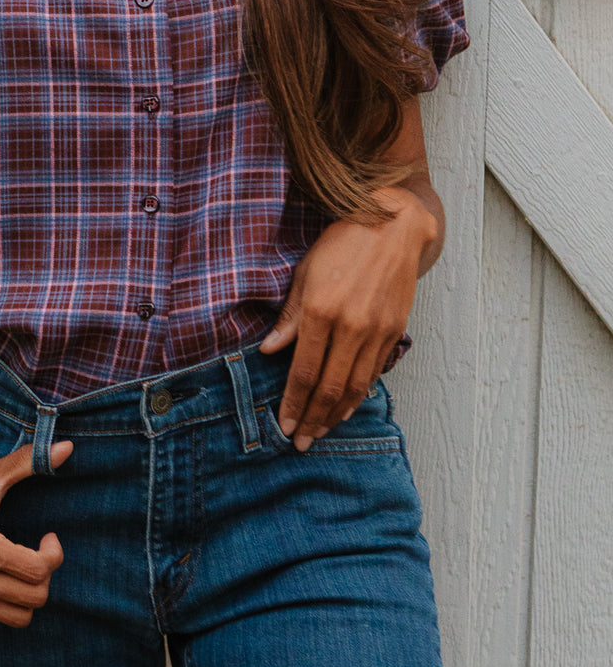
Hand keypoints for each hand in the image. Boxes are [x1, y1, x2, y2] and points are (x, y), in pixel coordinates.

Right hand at [0, 439, 72, 627]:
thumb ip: (29, 462)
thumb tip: (67, 447)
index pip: (36, 570)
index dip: (54, 554)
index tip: (49, 538)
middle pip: (33, 598)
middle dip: (45, 575)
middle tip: (38, 554)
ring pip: (17, 617)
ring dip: (27, 593)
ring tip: (21, 568)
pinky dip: (4, 601)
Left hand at [258, 187, 437, 450]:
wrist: (394, 224)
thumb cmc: (343, 242)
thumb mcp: (305, 272)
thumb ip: (290, 317)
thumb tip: (270, 351)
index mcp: (321, 311)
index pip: (303, 371)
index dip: (293, 403)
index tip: (284, 425)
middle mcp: (350, 326)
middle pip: (329, 387)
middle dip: (313, 419)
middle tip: (301, 442)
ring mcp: (376, 331)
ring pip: (355, 386)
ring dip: (336, 413)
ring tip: (322, 431)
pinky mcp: (395, 331)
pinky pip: (374, 372)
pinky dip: (359, 394)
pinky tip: (347, 405)